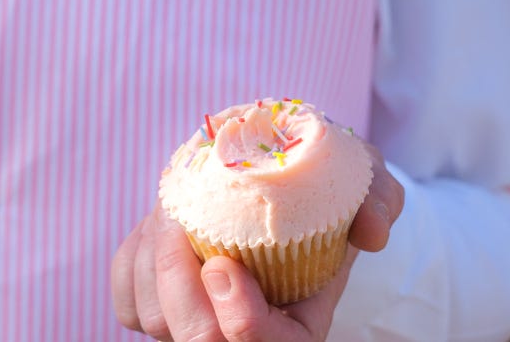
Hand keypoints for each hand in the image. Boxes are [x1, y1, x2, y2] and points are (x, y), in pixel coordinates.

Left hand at [111, 144, 403, 340]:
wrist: (282, 186)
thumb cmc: (326, 190)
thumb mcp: (368, 183)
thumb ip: (380, 200)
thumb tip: (371, 230)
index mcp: (297, 324)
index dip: (243, 322)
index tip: (223, 266)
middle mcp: (242, 332)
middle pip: (195, 340)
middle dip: (178, 285)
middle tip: (177, 220)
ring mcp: (198, 323)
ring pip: (154, 320)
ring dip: (153, 262)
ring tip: (171, 210)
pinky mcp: (160, 304)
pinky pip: (129, 300)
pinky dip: (135, 262)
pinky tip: (157, 227)